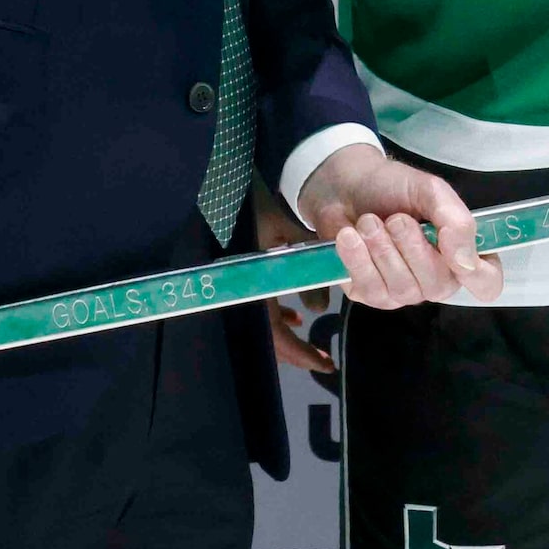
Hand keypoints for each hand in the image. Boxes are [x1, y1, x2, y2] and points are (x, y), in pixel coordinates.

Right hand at [255, 186, 336, 372]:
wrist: (224, 185)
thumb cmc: (253, 205)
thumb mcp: (283, 232)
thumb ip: (303, 266)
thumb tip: (319, 309)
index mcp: (253, 286)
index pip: (277, 334)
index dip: (301, 353)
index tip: (325, 363)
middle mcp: (245, 291)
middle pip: (270, 337)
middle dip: (297, 350)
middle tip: (322, 359)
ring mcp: (243, 285)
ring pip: (266, 324)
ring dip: (288, 333)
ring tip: (310, 334)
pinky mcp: (243, 278)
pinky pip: (261, 306)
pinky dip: (279, 314)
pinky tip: (296, 312)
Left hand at [291, 141, 504, 311]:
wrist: (345, 185)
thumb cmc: (393, 187)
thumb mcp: (431, 191)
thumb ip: (457, 222)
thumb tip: (466, 262)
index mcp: (462, 252)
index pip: (487, 283)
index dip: (477, 275)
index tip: (451, 250)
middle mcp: (437, 278)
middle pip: (438, 286)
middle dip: (412, 248)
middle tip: (396, 218)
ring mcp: (403, 291)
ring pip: (402, 289)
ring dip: (382, 249)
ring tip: (368, 221)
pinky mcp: (369, 294)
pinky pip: (370, 289)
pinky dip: (358, 258)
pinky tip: (350, 236)